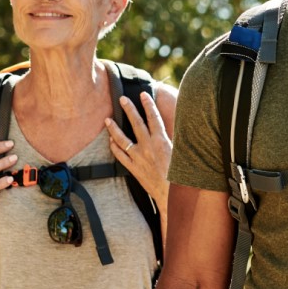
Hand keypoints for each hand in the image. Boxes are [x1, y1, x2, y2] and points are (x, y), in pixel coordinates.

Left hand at [105, 92, 171, 207]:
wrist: (171, 194)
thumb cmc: (180, 175)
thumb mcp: (180, 153)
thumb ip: (174, 139)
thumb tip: (171, 128)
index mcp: (162, 141)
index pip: (154, 118)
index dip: (148, 104)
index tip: (143, 94)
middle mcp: (148, 147)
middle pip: (136, 123)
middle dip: (129, 109)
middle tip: (121, 98)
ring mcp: (139, 157)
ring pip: (122, 139)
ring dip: (114, 128)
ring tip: (107, 119)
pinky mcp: (133, 168)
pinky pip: (120, 156)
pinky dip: (114, 148)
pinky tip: (110, 141)